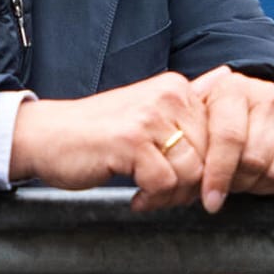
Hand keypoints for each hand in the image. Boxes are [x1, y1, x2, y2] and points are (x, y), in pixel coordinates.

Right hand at [8, 72, 208, 211]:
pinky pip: (164, 183)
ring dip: (172, 196)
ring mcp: (149, 118)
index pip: (220, 137)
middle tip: (164, 194)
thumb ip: (188, 99)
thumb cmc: (100, 131)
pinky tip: (136, 197)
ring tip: (150, 195)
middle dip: (191, 186)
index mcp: (177, 88)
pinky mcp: (130, 142)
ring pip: (191, 173)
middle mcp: (168, 96)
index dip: (208, 168)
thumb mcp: (148, 109)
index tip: (187, 182)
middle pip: (209, 157)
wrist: (46, 135)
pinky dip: (153, 199)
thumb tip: (227, 75)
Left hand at [190, 65, 273, 212]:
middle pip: (255, 159)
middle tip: (229, 186)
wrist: (260, 102)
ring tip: (248, 182)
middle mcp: (268, 95)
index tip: (210, 201)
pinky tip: (273, 184)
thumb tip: (160, 173)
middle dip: (239, 184)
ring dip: (262, 188)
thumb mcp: (197, 117)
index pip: (229, 138)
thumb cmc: (218, 118)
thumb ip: (180, 138)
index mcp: (233, 89)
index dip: (218, 175)